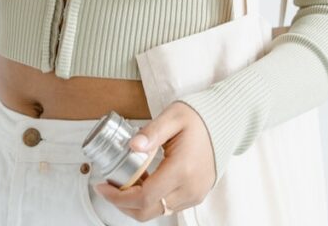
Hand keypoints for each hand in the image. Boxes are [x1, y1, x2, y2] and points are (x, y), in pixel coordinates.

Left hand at [93, 101, 215, 220]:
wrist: (225, 122)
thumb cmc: (198, 117)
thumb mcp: (172, 117)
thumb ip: (151, 132)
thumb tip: (132, 146)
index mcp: (182, 169)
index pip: (144, 197)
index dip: (119, 197)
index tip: (102, 186)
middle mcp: (190, 188)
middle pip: (148, 211)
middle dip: (123, 204)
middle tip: (108, 188)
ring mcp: (195, 194)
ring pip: (158, 211)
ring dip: (137, 203)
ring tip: (124, 182)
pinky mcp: (196, 195)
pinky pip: (168, 206)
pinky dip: (151, 200)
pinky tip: (143, 181)